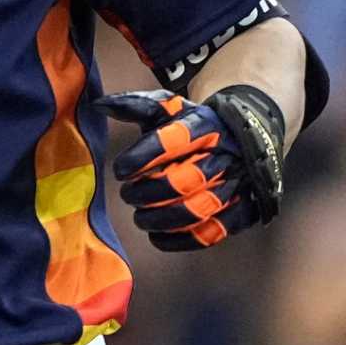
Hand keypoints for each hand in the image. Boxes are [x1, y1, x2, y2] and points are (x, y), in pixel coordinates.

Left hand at [96, 87, 285, 250]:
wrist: (246, 135)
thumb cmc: (195, 125)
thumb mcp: (169, 108)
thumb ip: (135, 105)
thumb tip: (99, 104)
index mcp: (205, 126)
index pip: (174, 141)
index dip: (142, 157)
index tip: (120, 170)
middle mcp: (224, 155)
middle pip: (185, 181)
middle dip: (148, 192)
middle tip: (128, 195)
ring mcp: (237, 184)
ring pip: (198, 209)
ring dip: (161, 218)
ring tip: (140, 217)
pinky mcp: (243, 210)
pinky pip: (213, 232)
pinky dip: (181, 240)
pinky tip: (158, 236)